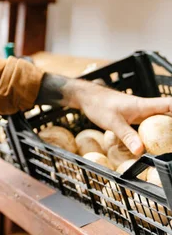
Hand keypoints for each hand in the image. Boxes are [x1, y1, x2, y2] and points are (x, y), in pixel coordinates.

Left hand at [36, 74, 171, 154]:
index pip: (170, 105)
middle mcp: (146, 108)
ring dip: (166, 128)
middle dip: (171, 126)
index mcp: (145, 106)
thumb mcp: (113, 122)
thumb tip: (141, 151)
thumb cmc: (99, 105)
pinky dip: (155, 131)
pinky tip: (155, 141)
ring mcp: (140, 112)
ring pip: (160, 119)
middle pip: (169, 114)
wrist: (86, 97)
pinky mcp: (134, 117)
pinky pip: (150, 124)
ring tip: (167, 143)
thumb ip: (127, 136)